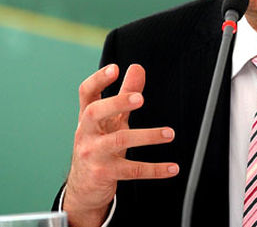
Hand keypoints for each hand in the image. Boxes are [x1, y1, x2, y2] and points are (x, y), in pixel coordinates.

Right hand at [63, 64, 178, 226]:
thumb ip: (125, 94)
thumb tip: (137, 67)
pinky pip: (133, 170)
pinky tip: (172, 168)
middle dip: (117, 103)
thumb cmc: (99, 146)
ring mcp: (94, 154)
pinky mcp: (105, 174)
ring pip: (119, 141)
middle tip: (140, 98)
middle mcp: (87, 133)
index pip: (86, 93)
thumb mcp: (111, 120)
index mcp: (88, 117)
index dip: (98, 79)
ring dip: (147, 136)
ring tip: (169, 133)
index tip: (115, 68)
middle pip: (95, 113)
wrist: (84, 188)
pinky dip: (155, 169)